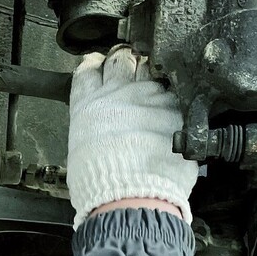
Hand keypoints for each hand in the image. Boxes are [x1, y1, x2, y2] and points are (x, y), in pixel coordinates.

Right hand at [65, 47, 197, 226]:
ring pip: (152, 74)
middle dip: (125, 62)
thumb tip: (101, 128)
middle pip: (121, 60)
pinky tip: (168, 121)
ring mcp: (149, 97)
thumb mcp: (80, 152)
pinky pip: (175, 97)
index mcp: (88, 105)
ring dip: (151, 82)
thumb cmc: (101, 183)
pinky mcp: (175, 109)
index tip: (99, 67)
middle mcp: (117, 93)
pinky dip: (172, 105)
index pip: (88, 70)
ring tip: (150, 103)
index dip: (95, 65)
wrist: (129, 195)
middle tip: (128, 73)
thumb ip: (93, 128)